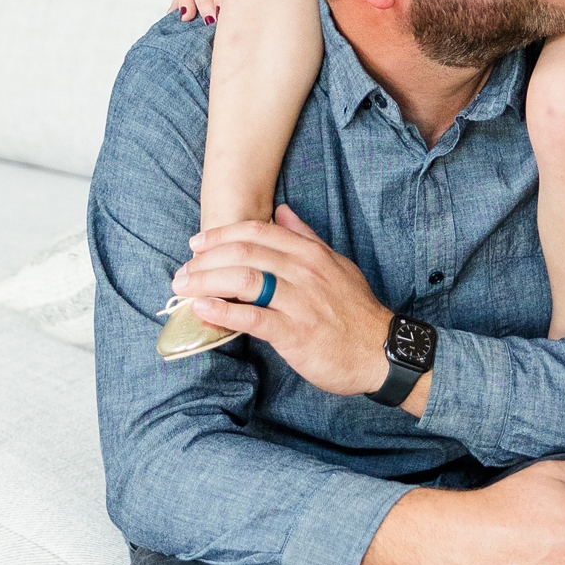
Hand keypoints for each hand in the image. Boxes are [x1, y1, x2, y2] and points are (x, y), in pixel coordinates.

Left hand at [171, 204, 392, 394]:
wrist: (381, 352)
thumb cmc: (356, 312)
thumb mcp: (337, 265)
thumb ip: (306, 238)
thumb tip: (282, 211)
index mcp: (311, 254)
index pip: (258, 232)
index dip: (222, 234)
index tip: (198, 243)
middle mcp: (304, 272)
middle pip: (244, 253)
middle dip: (205, 259)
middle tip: (182, 271)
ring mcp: (299, 302)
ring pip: (243, 280)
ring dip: (206, 282)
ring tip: (183, 289)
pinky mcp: (295, 333)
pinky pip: (252, 318)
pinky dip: (222, 312)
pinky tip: (202, 310)